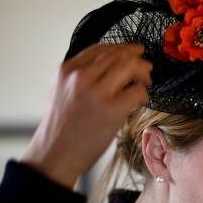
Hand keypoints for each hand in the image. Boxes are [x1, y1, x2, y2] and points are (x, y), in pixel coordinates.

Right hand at [21, 43, 152, 188]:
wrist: (55, 154)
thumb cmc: (62, 127)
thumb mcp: (62, 91)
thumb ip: (80, 75)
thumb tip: (113, 66)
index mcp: (67, 70)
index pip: (101, 48)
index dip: (122, 48)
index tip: (134, 51)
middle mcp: (80, 77)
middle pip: (119, 55)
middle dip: (137, 59)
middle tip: (147, 68)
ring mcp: (97, 92)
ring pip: (130, 67)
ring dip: (143, 73)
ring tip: (146, 83)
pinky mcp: (112, 109)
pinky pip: (137, 91)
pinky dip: (143, 94)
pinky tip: (140, 101)